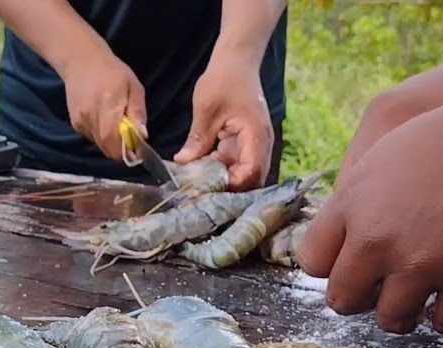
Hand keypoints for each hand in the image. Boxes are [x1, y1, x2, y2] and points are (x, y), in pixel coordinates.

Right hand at [60, 53, 146, 162]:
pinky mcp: (75, 123)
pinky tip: (104, 121)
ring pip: (99, 144)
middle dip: (120, 150)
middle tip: (130, 141)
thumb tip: (142, 135)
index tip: (135, 151)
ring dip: (111, 143)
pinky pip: (92, 138)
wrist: (81, 61)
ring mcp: (80, 120)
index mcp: (107, 104)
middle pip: (106, 146)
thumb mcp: (133, 86)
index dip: (124, 150)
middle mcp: (90, 115)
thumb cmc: (112, 71)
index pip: (112, 139)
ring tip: (117, 127)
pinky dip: (101, 137)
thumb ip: (137, 111)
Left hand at [174, 59, 272, 189]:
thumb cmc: (224, 79)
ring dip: (221, 179)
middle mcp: (260, 144)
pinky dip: (219, 169)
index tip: (207, 187)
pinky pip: (234, 164)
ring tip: (197, 182)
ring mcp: (253, 145)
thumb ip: (198, 139)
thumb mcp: (207, 110)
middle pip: (250, 180)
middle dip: (227, 188)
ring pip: (241, 174)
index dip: (232, 185)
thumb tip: (183, 163)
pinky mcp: (243, 144)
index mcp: (256, 135)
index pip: (251, 173)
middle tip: (199, 190)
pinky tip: (200, 170)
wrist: (236, 62)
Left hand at [296, 92, 442, 335]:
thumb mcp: (391, 150)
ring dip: (404, 313)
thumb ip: (362, 194)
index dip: (332, 267)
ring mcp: (424, 263)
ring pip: (392, 319)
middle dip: (361, 298)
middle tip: (380, 291)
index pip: (313, 261)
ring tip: (418, 301)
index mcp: (355, 203)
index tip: (351, 265)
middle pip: (343, 299)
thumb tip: (348, 229)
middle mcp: (380, 238)